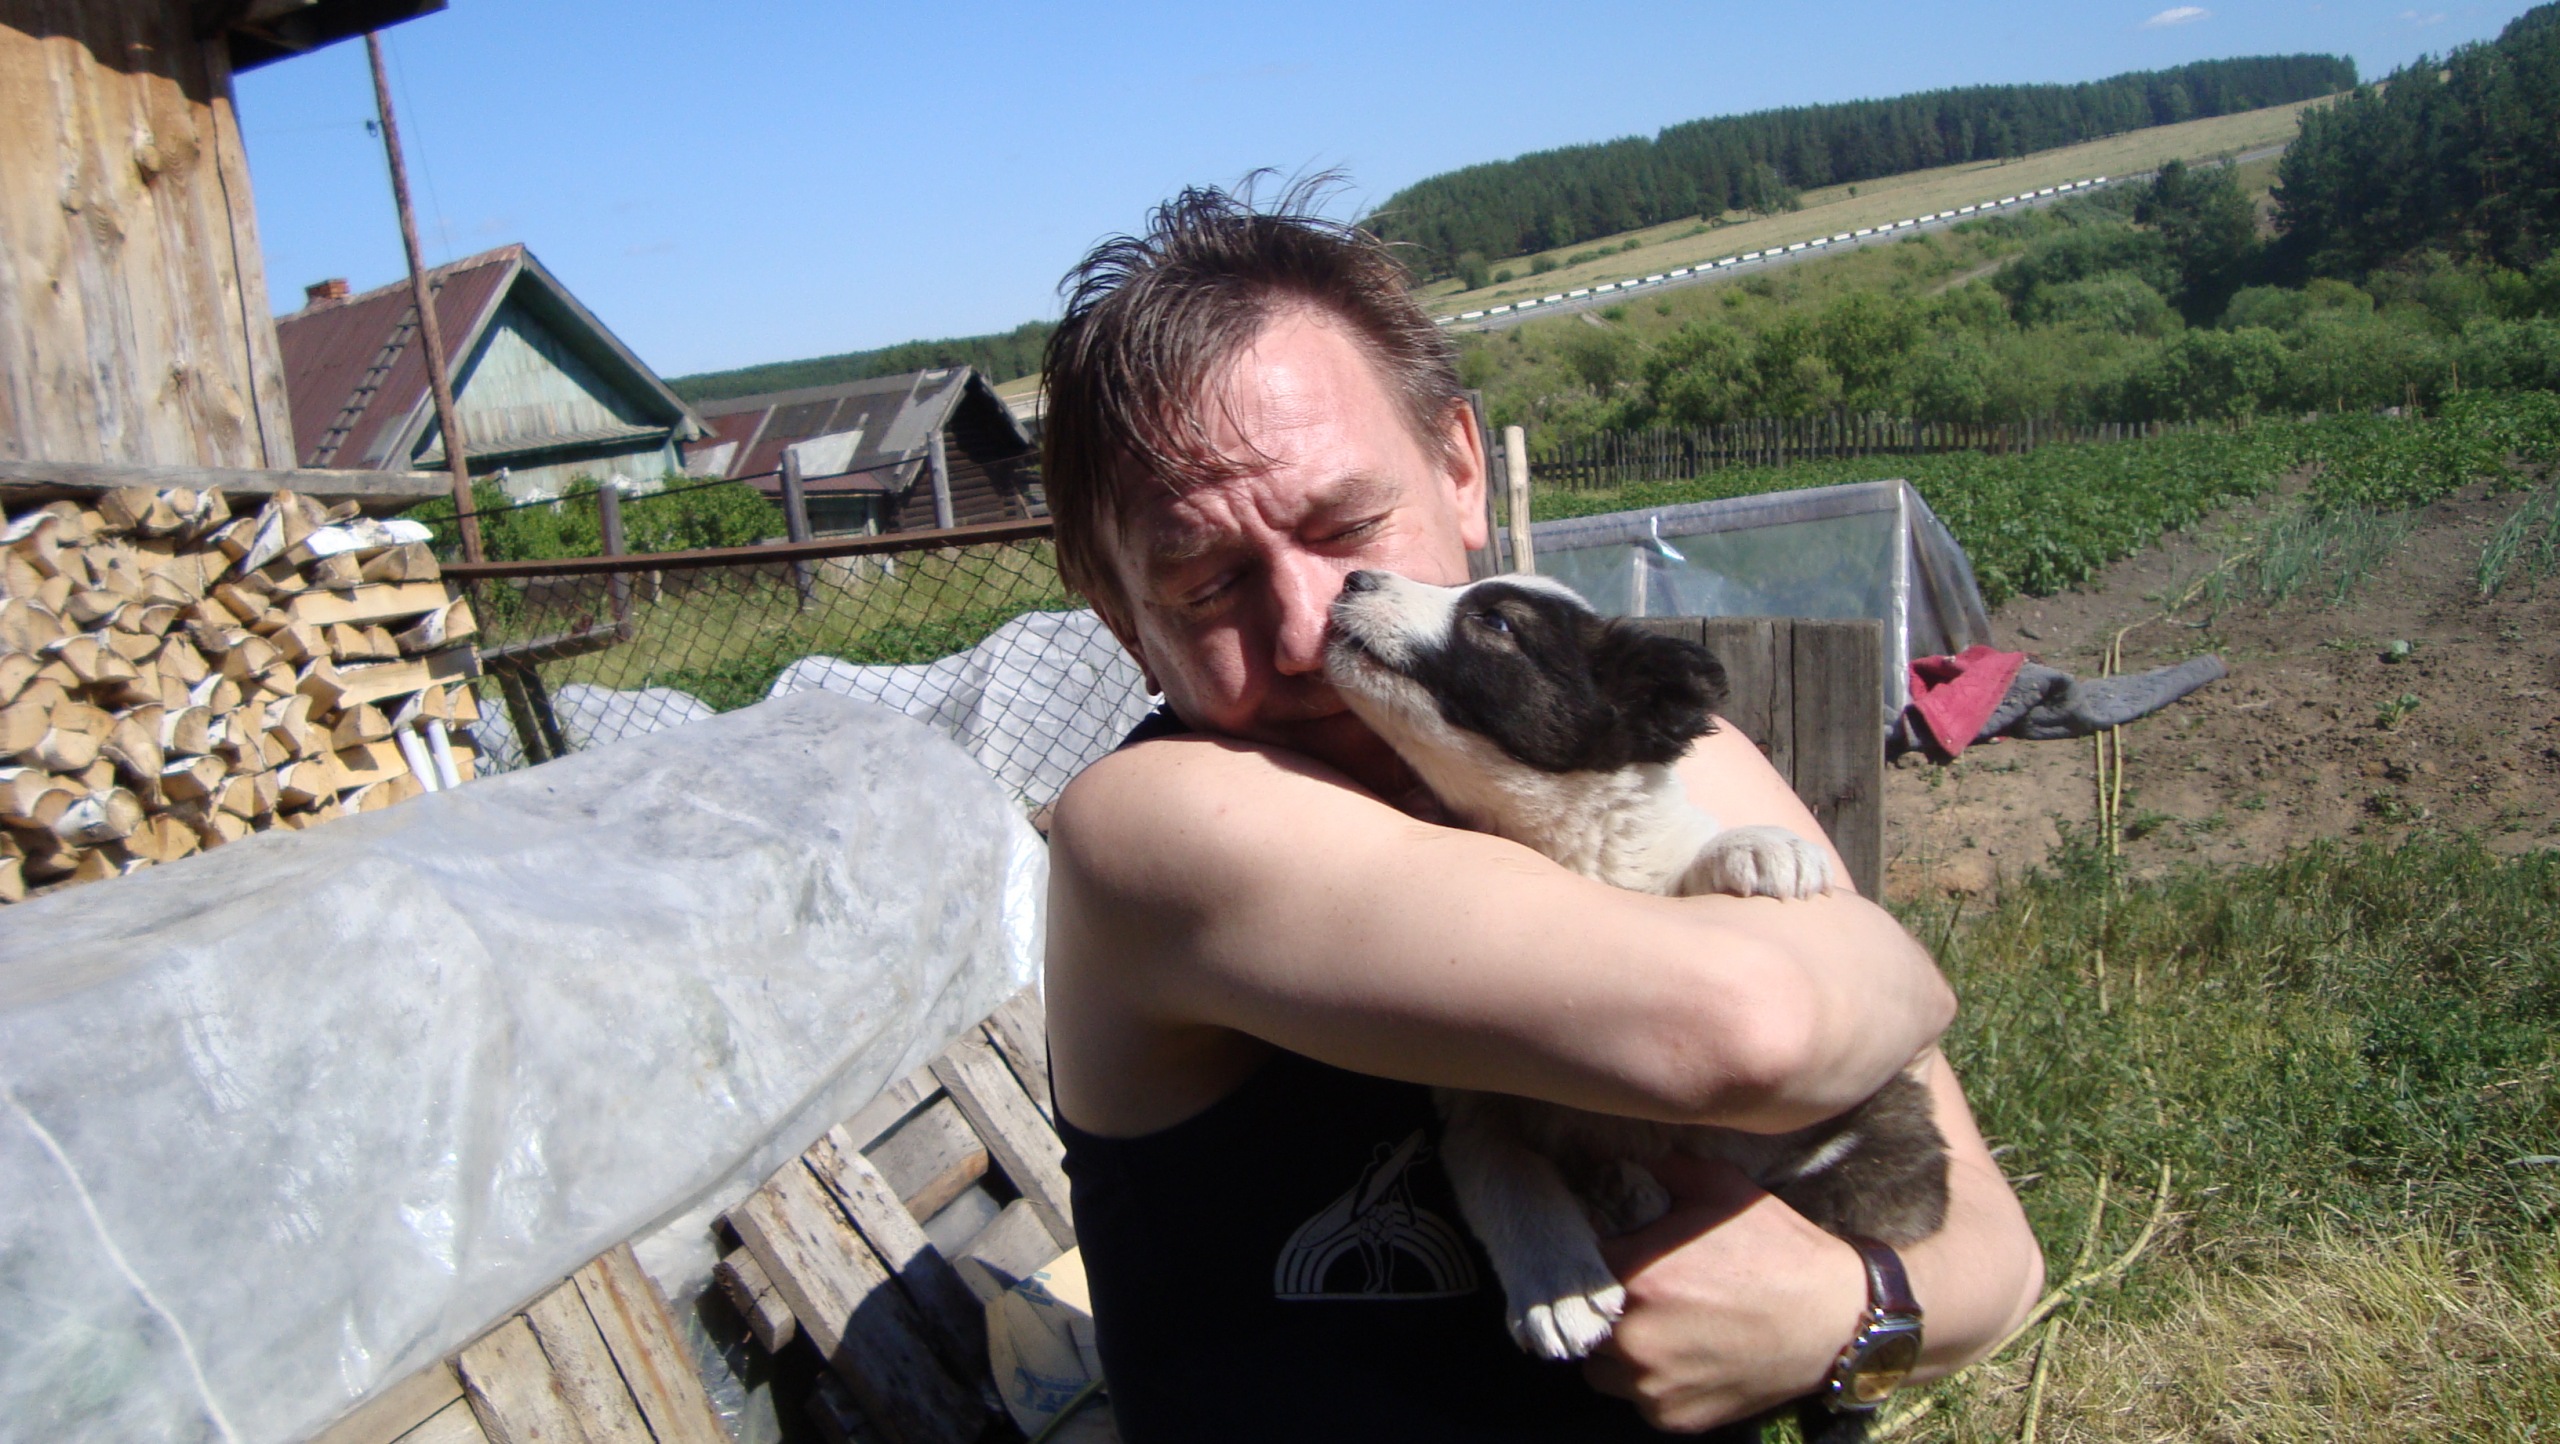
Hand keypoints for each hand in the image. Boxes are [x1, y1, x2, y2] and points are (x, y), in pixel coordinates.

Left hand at [1582, 1155, 1866, 1432]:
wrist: (1836, 1323)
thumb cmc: (1780, 1251)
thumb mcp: (1724, 1188)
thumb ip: (1667, 1170)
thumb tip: (1631, 1160)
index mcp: (1638, 1274)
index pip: (1577, 1262)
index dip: (1590, 1255)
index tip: (1609, 1252)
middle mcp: (1635, 1335)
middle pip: (1584, 1320)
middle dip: (1604, 1304)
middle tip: (1639, 1293)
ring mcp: (1651, 1384)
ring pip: (1602, 1367)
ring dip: (1618, 1350)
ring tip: (1659, 1328)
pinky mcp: (1672, 1418)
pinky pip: (1638, 1399)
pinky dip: (1652, 1382)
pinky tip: (1686, 1358)